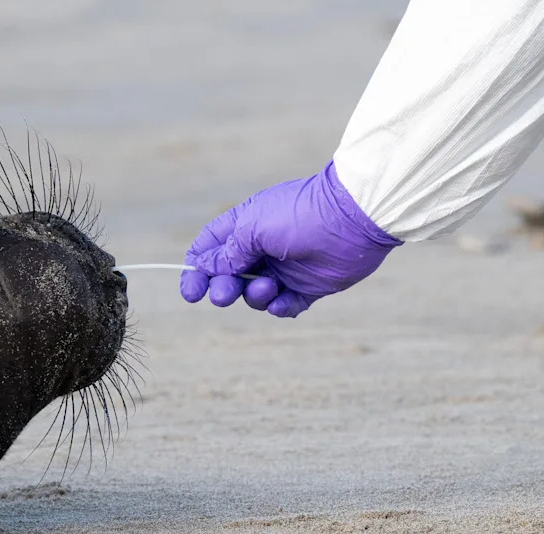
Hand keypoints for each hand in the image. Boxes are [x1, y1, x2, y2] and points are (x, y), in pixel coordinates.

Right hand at [180, 161, 401, 317]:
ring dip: (255, 296)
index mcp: (245, 225)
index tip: (191, 292)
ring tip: (269, 286)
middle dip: (222, 288)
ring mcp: (285, 268)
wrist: (352, 220)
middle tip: (224, 294)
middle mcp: (263, 247)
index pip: (210, 248)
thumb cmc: (300, 215)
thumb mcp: (253, 228)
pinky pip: (285, 306)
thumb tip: (208, 268)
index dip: (196, 269)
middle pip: (229, 276)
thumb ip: (228, 251)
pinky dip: (280, 307)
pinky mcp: (308, 287)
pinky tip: (283, 301)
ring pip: (255, 294)